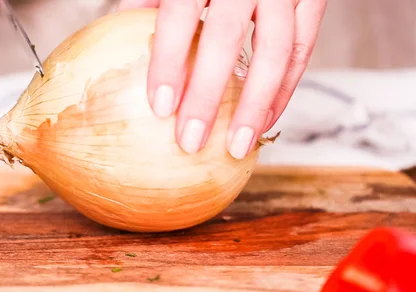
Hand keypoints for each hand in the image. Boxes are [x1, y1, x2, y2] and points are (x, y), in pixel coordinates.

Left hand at [118, 0, 326, 158]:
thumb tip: (118, 29)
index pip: (179, 15)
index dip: (169, 62)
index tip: (160, 106)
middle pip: (225, 39)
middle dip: (207, 96)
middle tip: (191, 141)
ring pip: (278, 51)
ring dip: (257, 104)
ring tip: (237, 146)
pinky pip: (304, 49)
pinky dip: (286, 89)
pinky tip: (265, 120)